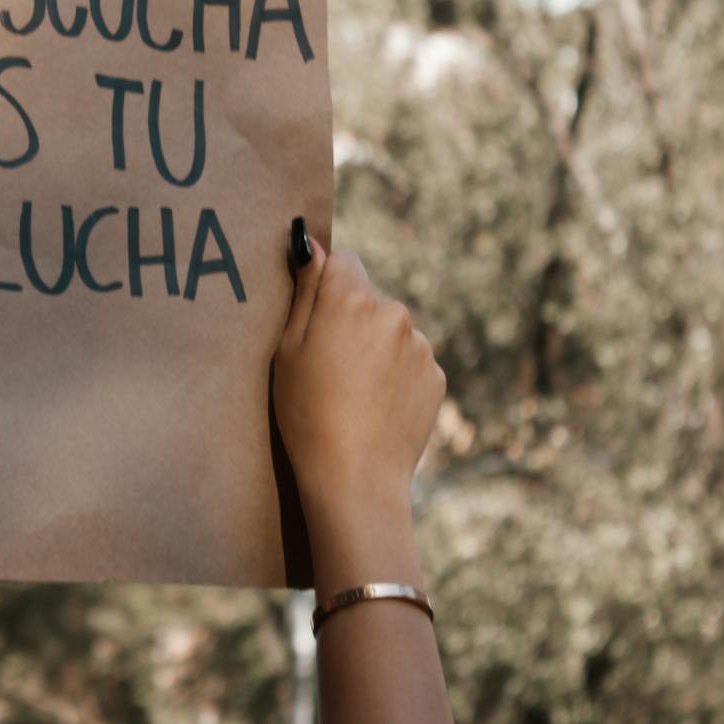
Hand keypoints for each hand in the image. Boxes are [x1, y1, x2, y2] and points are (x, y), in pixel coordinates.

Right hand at [272, 237, 444, 592]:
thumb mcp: (287, 350)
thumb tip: (312, 246)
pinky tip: (374, 408)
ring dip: (375, 350)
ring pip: (391, 333)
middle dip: (350, 322)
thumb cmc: (306, 413)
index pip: (344, 261)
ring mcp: (420, 346)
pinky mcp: (436, 377)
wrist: (355, 477)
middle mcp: (394, 312)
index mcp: (351, 300)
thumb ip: (305, 292)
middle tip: (326, 369)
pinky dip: (394, 377)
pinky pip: (410, 363)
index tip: (314, 318)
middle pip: (368, 301)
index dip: (326, 284)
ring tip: (352, 396)